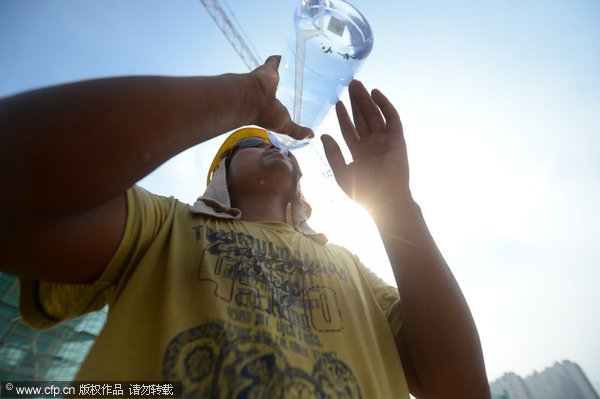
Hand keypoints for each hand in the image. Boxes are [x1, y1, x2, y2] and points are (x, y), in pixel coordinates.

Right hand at [250, 55, 313, 140]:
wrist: (251, 99)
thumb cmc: (265, 115)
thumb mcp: (285, 126)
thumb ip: (298, 131)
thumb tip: (312, 136)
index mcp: (275, 105)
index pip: (288, 102)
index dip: (296, 100)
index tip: (308, 99)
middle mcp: (273, 92)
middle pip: (287, 87)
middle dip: (296, 84)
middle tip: (312, 82)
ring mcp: (271, 80)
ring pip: (284, 73)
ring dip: (291, 70)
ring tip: (306, 67)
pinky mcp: (269, 69)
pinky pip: (277, 60)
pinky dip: (284, 56)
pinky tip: (296, 54)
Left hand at [322, 80, 411, 211]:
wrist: (385, 199)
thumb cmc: (363, 192)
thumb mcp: (342, 172)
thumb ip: (332, 154)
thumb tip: (323, 135)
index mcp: (359, 153)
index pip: (350, 130)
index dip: (343, 116)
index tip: (338, 103)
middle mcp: (372, 145)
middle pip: (362, 118)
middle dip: (356, 102)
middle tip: (350, 84)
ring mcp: (385, 140)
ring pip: (374, 115)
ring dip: (366, 99)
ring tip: (358, 85)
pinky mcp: (397, 139)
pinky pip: (391, 118)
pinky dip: (384, 105)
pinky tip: (375, 94)